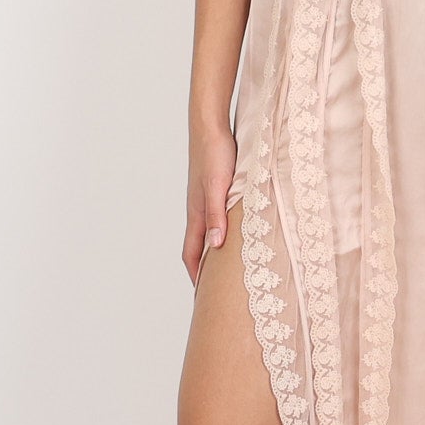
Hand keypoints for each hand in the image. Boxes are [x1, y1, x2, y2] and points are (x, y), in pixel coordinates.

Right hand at [184, 126, 238, 284]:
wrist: (210, 126)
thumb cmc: (215, 154)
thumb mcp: (219, 187)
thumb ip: (217, 216)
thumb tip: (215, 246)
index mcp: (198, 214)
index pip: (192, 254)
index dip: (197, 276)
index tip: (204, 298)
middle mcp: (199, 210)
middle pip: (198, 248)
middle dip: (204, 270)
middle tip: (216, 291)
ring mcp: (205, 200)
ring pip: (207, 233)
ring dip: (213, 252)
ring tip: (225, 269)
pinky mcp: (214, 190)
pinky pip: (216, 219)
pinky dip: (221, 232)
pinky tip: (233, 233)